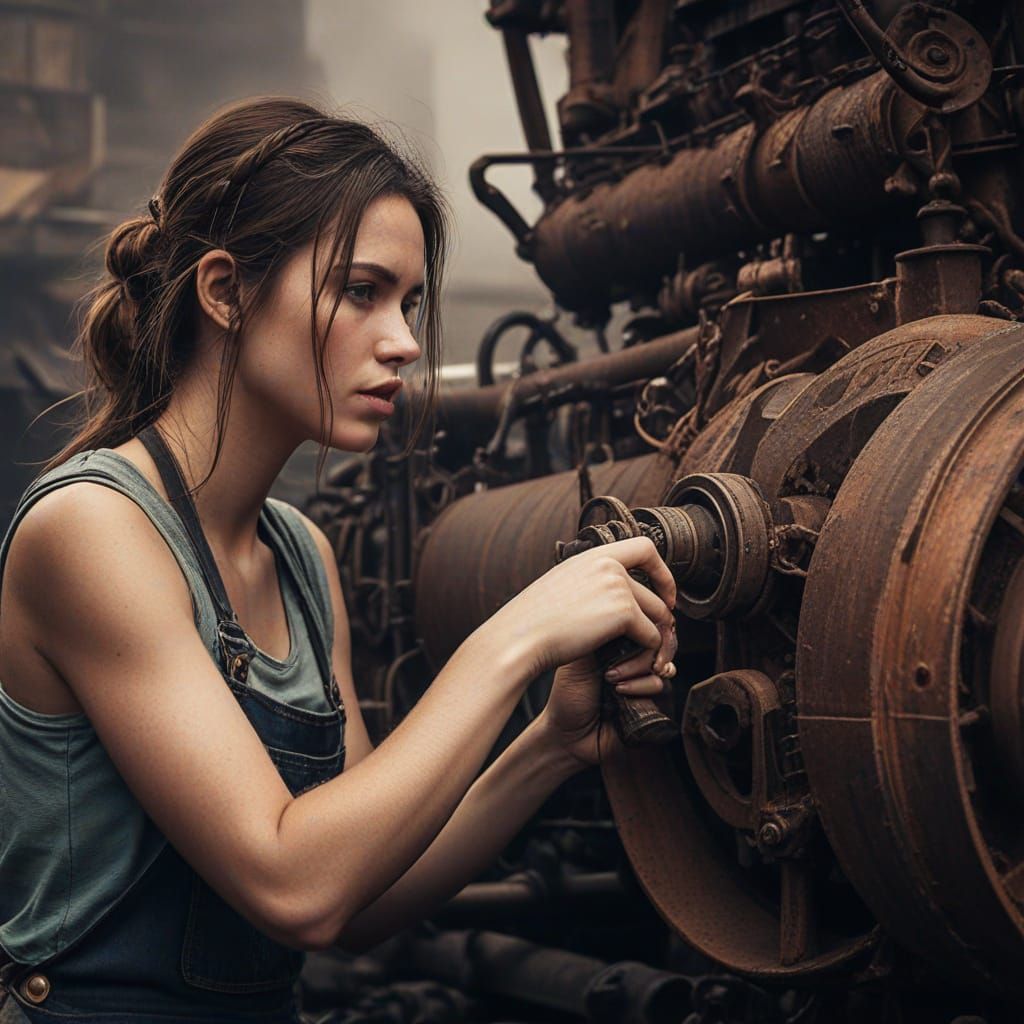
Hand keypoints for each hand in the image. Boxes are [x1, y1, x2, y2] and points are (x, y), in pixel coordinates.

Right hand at [481, 536, 676, 680]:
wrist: (520, 638)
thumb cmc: (534, 621)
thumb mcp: (562, 585)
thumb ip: (590, 582)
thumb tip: (616, 591)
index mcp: (594, 555)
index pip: (645, 547)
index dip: (662, 572)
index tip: (664, 595)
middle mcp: (609, 564)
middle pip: (656, 592)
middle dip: (661, 618)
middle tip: (654, 640)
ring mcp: (618, 586)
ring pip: (657, 616)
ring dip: (654, 639)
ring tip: (642, 657)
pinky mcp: (624, 612)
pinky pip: (650, 637)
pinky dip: (643, 654)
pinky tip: (623, 664)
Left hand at [538, 633, 677, 767]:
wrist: (569, 736)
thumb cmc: (568, 697)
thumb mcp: (578, 656)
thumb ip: (601, 632)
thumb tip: (622, 610)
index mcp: (618, 643)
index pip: (641, 624)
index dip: (640, 626)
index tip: (627, 631)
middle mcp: (635, 660)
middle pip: (657, 641)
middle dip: (639, 649)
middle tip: (612, 665)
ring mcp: (645, 680)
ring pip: (661, 664)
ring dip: (637, 670)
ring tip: (610, 680)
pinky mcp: (653, 702)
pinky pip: (660, 687)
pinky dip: (641, 687)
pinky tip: (620, 693)